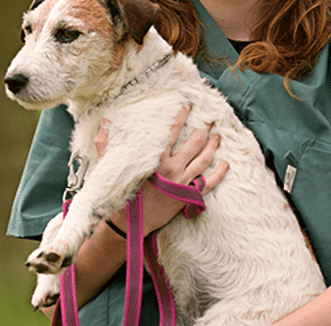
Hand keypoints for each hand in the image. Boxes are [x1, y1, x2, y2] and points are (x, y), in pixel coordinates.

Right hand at [96, 105, 227, 234]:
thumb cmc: (120, 195)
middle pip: (195, 143)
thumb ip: (105, 144)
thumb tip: (105, 122)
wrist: (130, 224)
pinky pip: (209, 184)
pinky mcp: (188, 197)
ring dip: (213, 145)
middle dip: (204, 128)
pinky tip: (225, 164)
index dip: (181, 116)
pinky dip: (219, 174)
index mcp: (156, 159)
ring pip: (204, 159)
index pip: (172, 131)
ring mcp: (183, 183)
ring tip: (218, 135)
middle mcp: (172, 169)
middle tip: (211, 118)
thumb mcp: (110, 167)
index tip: (187, 105)